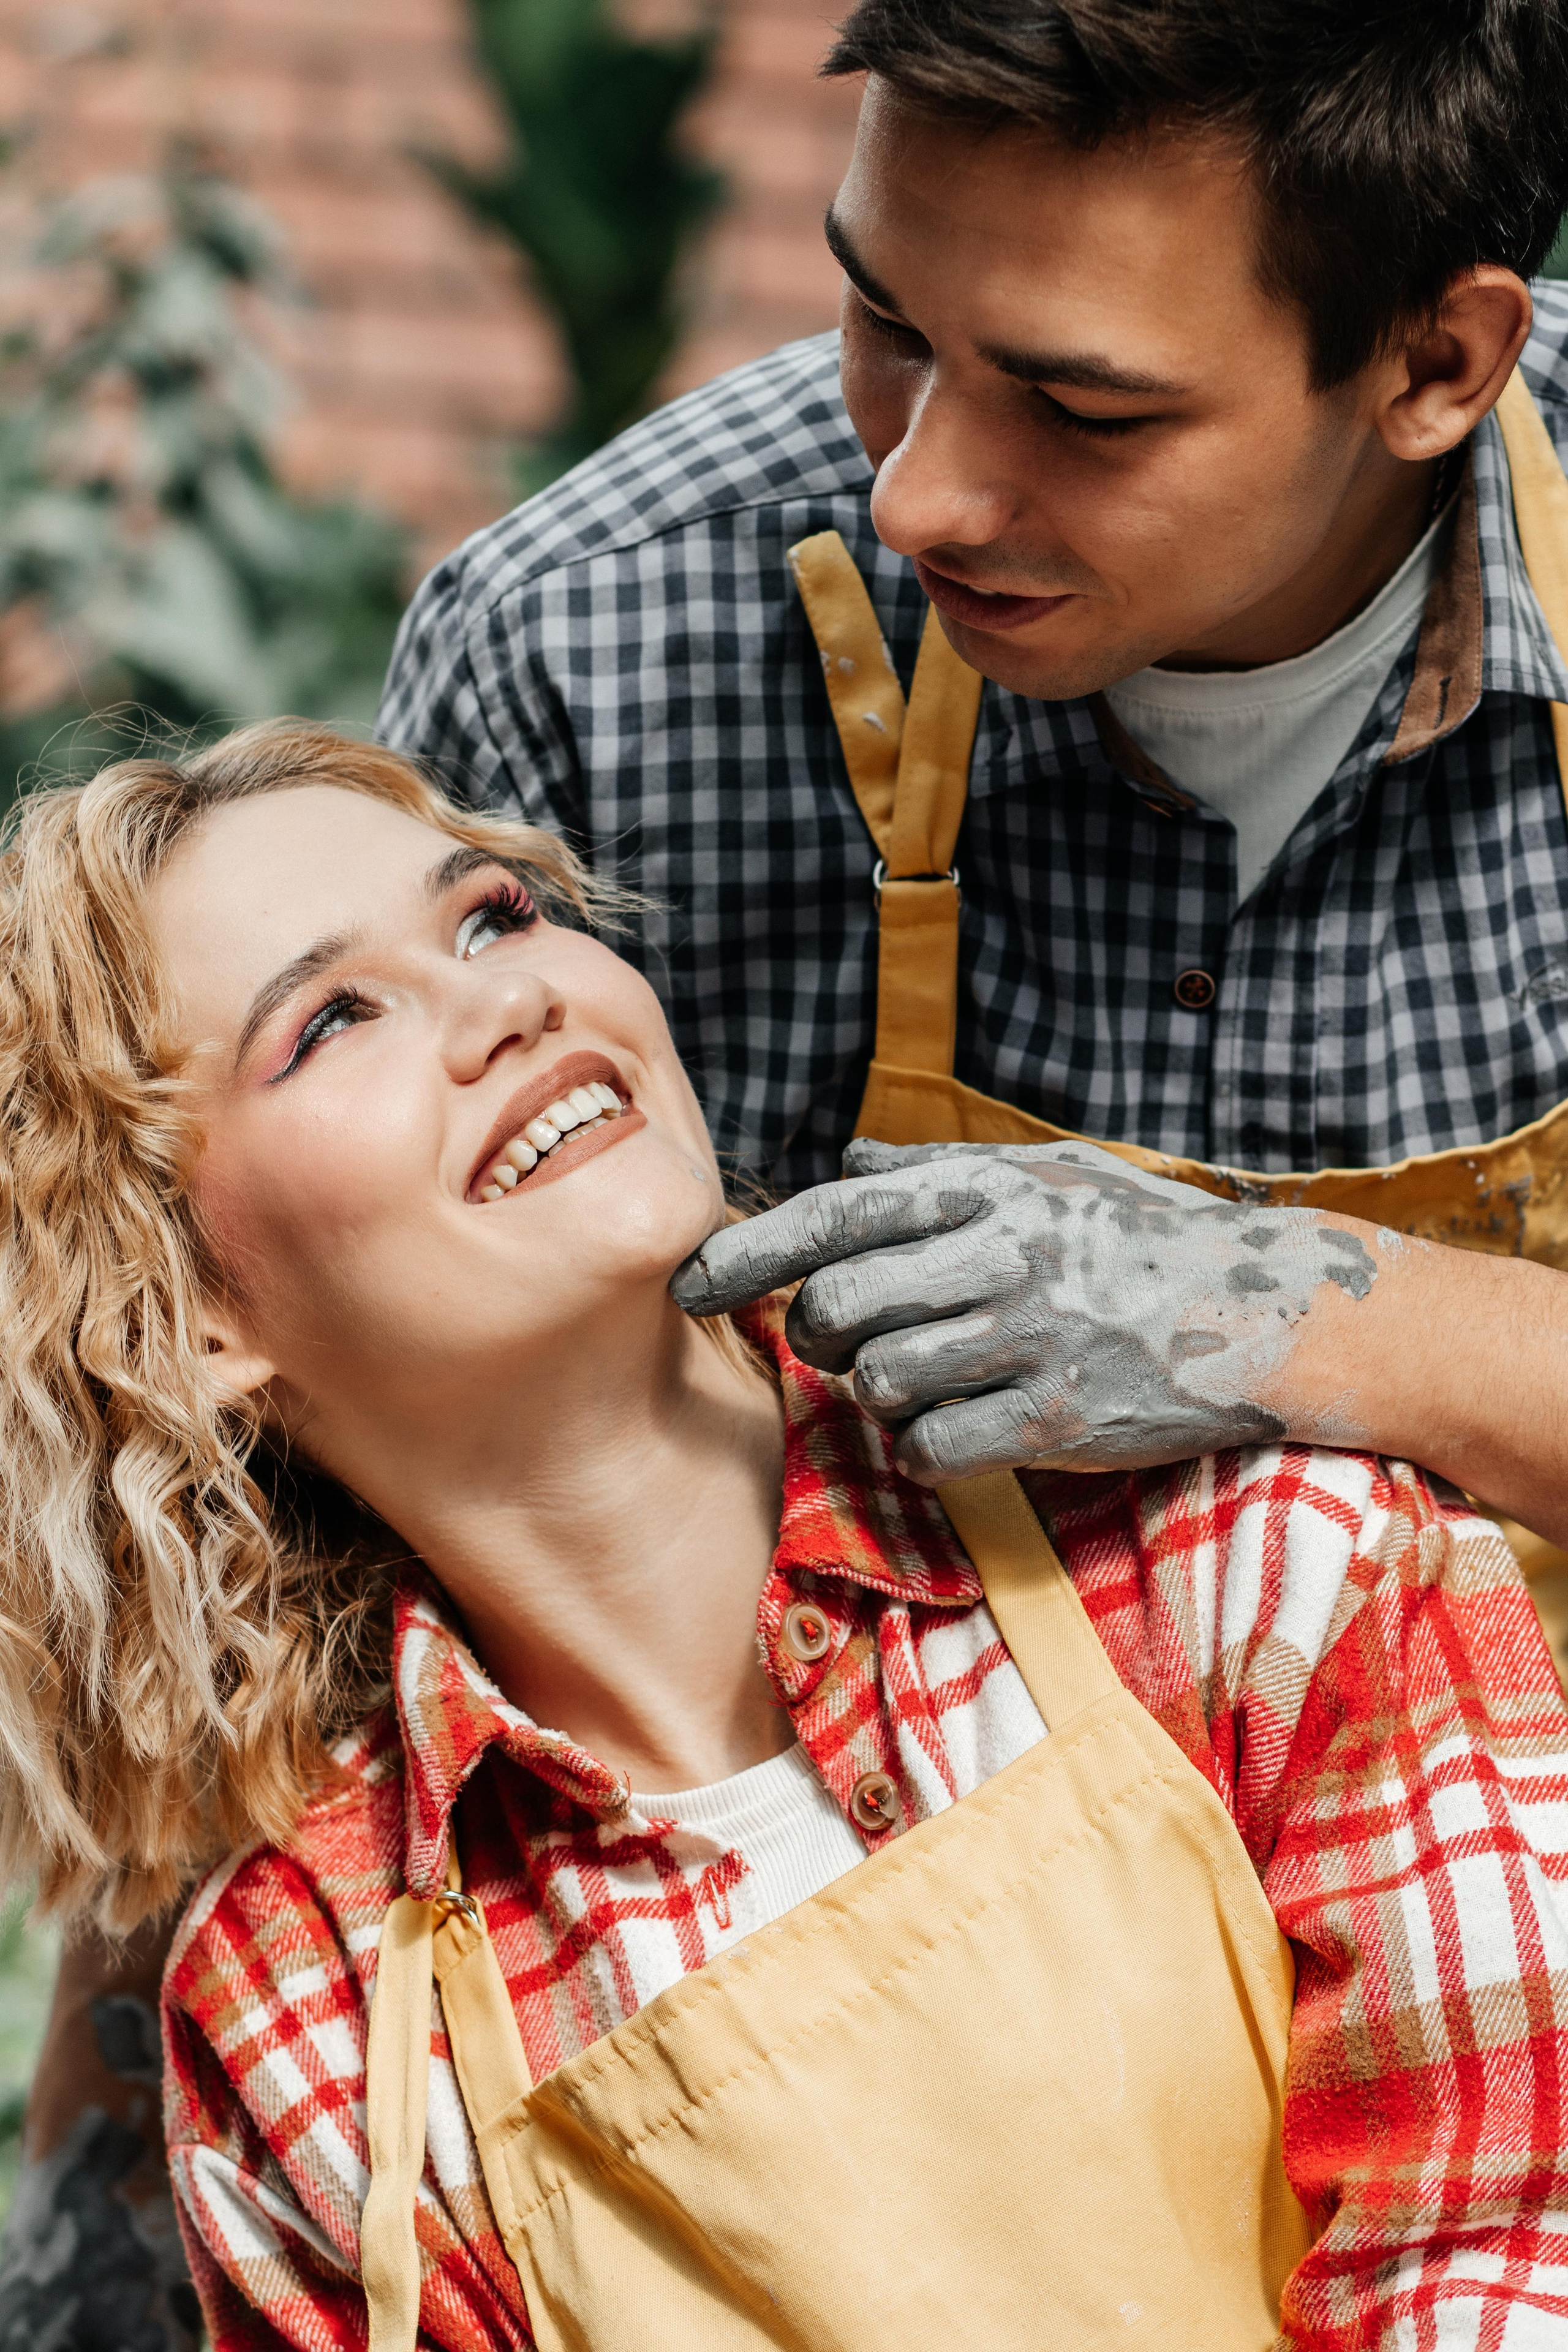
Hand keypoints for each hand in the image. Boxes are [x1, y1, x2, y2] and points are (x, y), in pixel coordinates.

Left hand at [671, 1139, 1377, 1483]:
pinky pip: (934, 1449)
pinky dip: (925, 1451)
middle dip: (820, 1338)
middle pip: (837, 1308)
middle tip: (848, 1347)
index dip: (744, 1255)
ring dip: (881, 1398)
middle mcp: (999, 1258)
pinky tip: (959, 1433)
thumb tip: (848, 1162)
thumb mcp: (1047, 1177)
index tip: (687, 1286)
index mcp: (985, 1193)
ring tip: (928, 1384)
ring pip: (880, 1385)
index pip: (830, 1219)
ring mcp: (1029, 1340)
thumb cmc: (1142, 1239)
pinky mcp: (1057, 1419)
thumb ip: (939, 1176)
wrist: (1267, 1307)